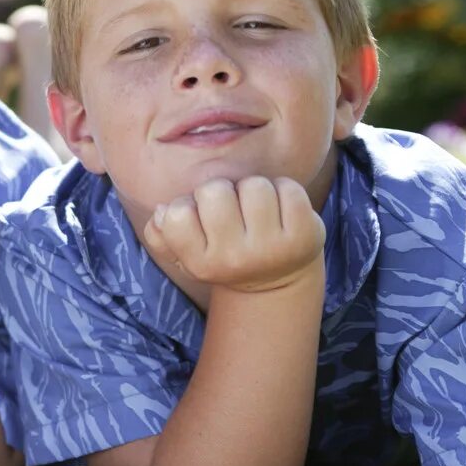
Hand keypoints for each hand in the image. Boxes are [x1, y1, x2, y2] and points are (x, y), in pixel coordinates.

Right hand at [142, 176, 324, 292]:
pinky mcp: (305, 235)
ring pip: (253, 185)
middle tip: (232, 210)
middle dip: (222, 191)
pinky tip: (281, 209)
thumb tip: (161, 211)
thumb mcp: (186, 254)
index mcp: (201, 264)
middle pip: (214, 191)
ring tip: (256, 208)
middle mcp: (235, 260)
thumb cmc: (224, 254)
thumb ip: (160, 234)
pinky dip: (283, 189)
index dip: (188, 205)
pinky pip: (287, 188)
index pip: (176, 214)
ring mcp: (272, 248)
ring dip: (253, 189)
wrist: (276, 280)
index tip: (202, 219)